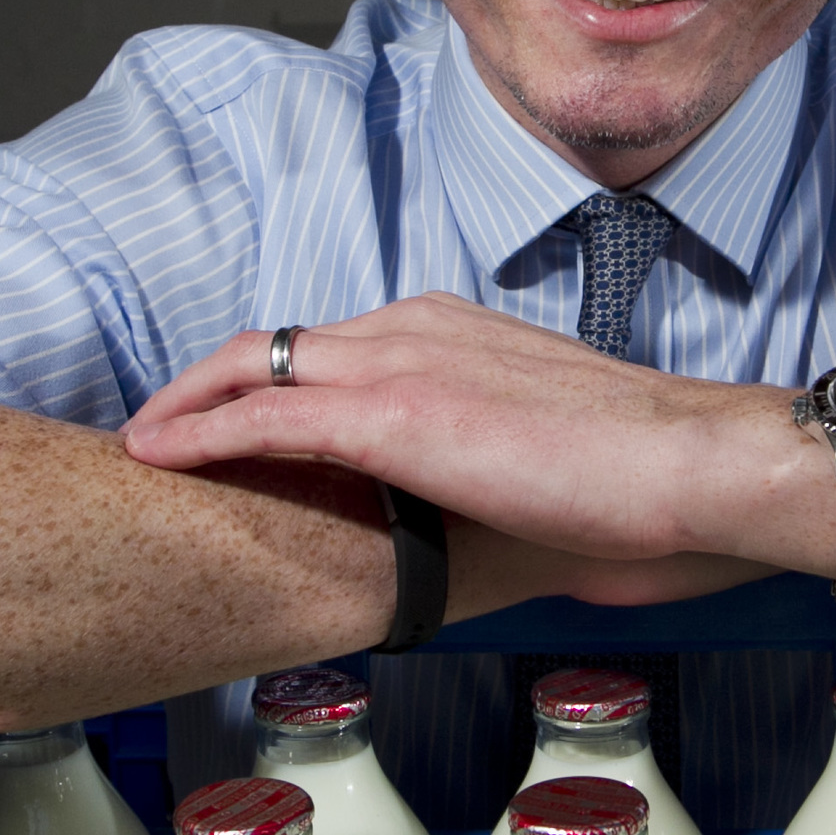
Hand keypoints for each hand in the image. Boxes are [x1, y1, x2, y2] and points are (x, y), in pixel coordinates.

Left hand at [120, 295, 831, 573]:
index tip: (233, 418)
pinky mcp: (393, 414)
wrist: (690, 466)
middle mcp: (417, 325)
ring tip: (145, 442)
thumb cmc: (640, 477)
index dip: (269, 380)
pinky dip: (200, 430)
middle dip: (206, 386)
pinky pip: (267, 416)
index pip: (333, 343)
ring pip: (257, 366)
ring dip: (188, 405)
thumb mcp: (541, 445)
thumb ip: (482, 452)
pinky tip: (158, 454)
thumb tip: (459, 509)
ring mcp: (401, 363)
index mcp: (453, 328)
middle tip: (161, 429)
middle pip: (277, 344)